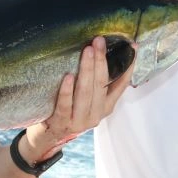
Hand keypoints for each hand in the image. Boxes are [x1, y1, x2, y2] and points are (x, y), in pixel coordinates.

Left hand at [21, 37, 128, 158]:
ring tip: (87, 51)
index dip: (127, 67)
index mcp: (105, 108)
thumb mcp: (85, 100)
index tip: (132, 48)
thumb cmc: (67, 111)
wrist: (46, 137)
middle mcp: (95, 115)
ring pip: (85, 93)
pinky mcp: (61, 123)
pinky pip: (65, 105)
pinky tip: (68, 76)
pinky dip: (67, 90)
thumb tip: (98, 52)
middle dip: (101, 61)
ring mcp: (79, 121)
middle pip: (101, 84)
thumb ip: (94, 83)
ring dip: (87, 70)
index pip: (120, 85)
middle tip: (99, 41)